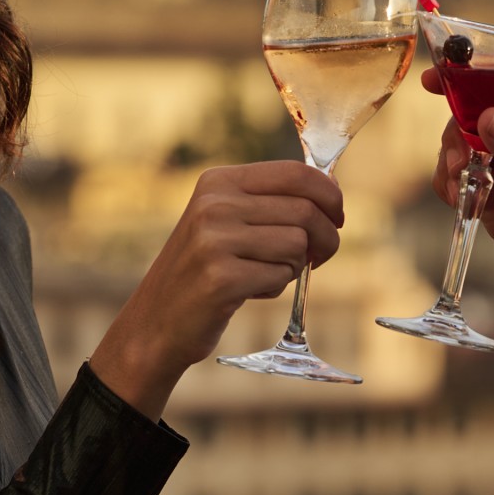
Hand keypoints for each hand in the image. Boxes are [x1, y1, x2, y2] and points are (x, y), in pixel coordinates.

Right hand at [89, 162, 342, 418]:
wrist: (156, 322)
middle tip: (319, 258)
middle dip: (324, 238)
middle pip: (305, 210)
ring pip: (297, 244)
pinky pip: (281, 277)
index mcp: (218, 182)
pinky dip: (275, 288)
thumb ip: (269, 203)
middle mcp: (214, 204)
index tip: (337, 216)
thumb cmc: (203, 271)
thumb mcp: (225, 221)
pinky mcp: (220, 278)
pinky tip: (248, 291)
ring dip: (294, 265)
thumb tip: (332, 196)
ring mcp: (214, 240)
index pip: (295, 172)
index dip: (329, 194)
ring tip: (265, 274)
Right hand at [426, 74, 493, 350]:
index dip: (480, 73)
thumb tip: (487, 119)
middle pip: (483, 106)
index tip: (444, 75)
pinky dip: (451, 183)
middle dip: (461, 124)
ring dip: (453, 156)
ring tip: (462, 181)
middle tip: (458, 154)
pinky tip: (462, 199)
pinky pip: (459, 176)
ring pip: (465, 140)